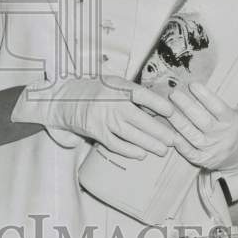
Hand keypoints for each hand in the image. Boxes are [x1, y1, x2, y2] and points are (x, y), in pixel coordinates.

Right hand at [15, 75, 176, 158]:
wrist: (64, 98)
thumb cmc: (94, 90)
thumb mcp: (113, 84)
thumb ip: (132, 93)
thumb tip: (159, 107)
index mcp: (117, 86)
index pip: (142, 95)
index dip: (159, 104)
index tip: (172, 112)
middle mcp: (110, 102)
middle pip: (141, 119)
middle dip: (160, 132)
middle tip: (173, 139)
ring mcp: (102, 118)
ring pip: (131, 135)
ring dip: (149, 144)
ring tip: (162, 150)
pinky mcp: (95, 131)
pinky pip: (116, 144)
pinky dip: (130, 151)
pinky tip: (141, 154)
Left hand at [167, 81, 237, 175]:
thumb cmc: (234, 128)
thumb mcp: (235, 114)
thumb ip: (220, 103)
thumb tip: (199, 88)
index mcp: (232, 122)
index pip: (218, 107)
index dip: (205, 96)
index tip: (192, 85)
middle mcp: (222, 136)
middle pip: (202, 121)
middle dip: (186, 106)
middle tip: (173, 94)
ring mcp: (213, 149)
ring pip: (192, 135)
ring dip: (178, 122)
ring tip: (166, 110)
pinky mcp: (205, 160)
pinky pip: (190, 153)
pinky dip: (180, 145)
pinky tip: (171, 134)